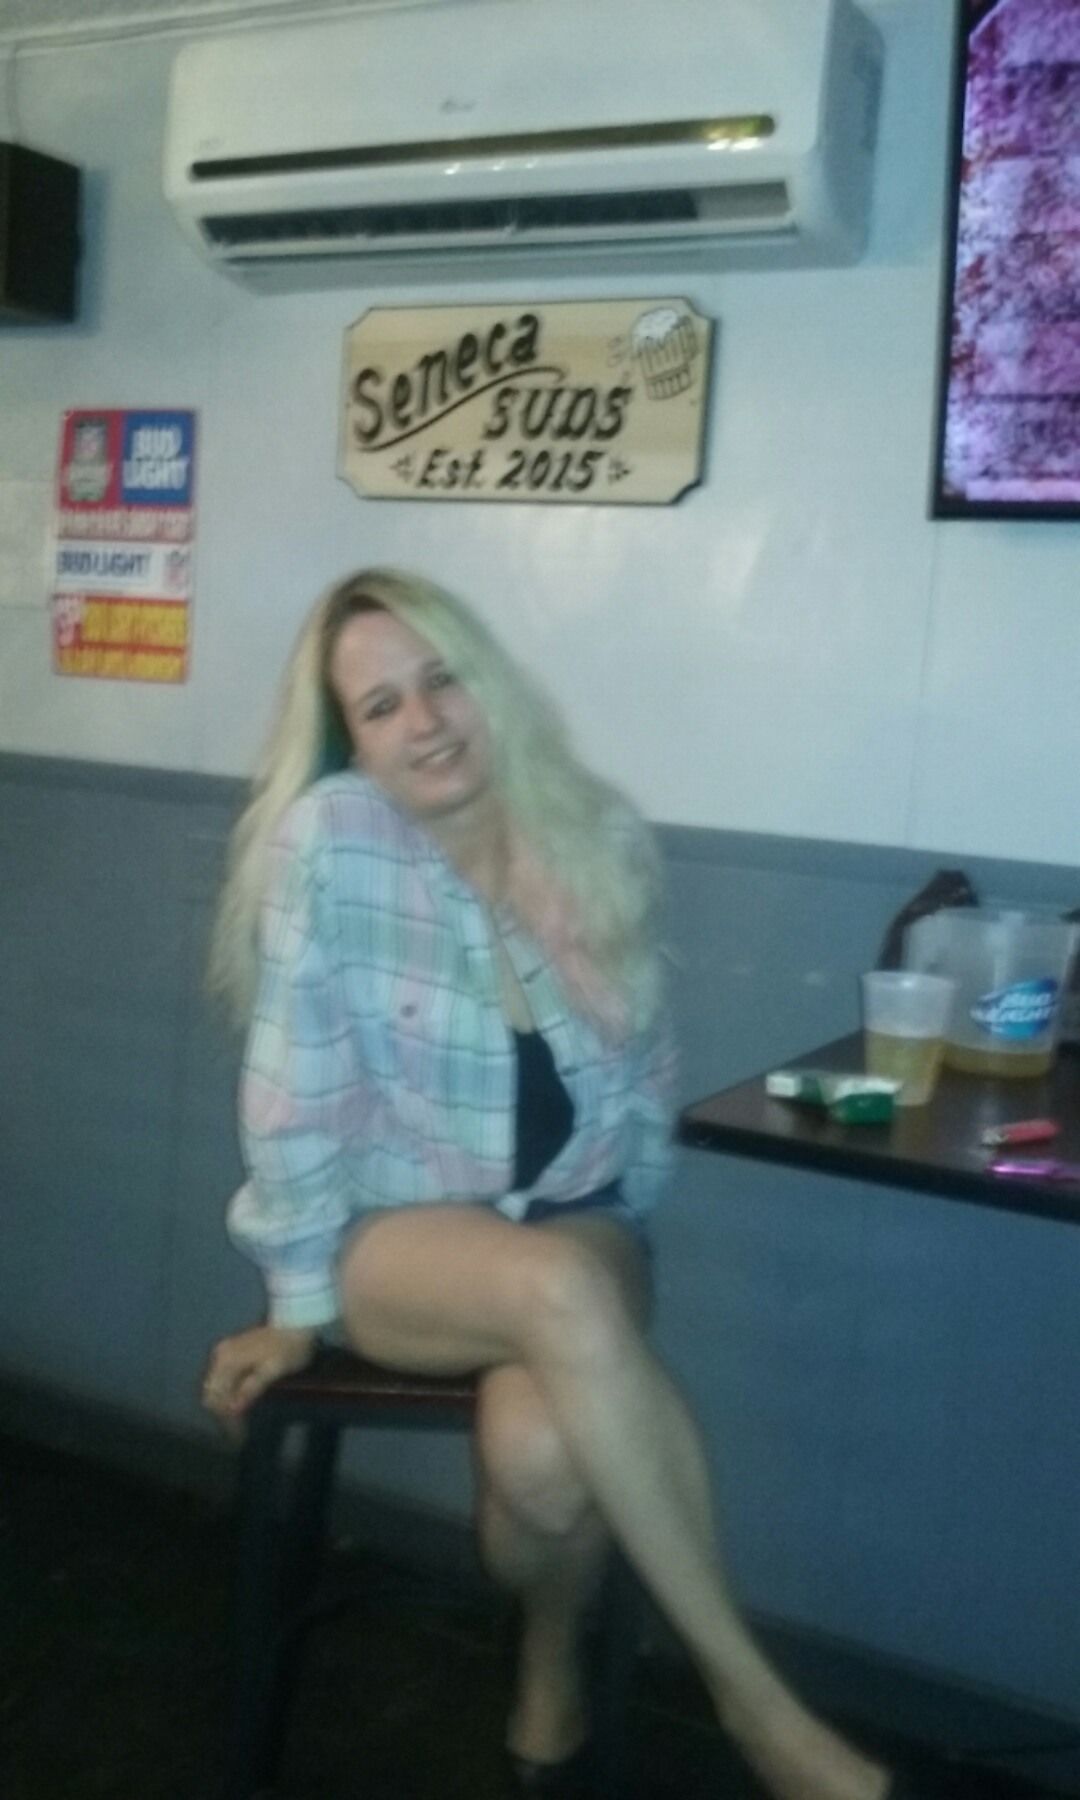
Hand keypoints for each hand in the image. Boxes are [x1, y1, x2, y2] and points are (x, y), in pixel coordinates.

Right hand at [201, 1324, 317, 1427]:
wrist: (297, 1323)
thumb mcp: (273, 1370)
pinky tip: (239, 1404)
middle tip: (238, 1431)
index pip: (215, 1396)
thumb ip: (251, 1388)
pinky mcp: (231, 1354)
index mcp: (227, 1359)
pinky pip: (223, 1380)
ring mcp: (224, 1353)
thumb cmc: (289, 1348)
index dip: (224, 1417)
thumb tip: (233, 1409)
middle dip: (222, 1412)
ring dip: (225, 1404)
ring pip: (216, 1388)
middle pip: (212, 1393)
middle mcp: (219, 1356)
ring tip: (239, 1422)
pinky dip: (229, 1394)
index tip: (237, 1434)